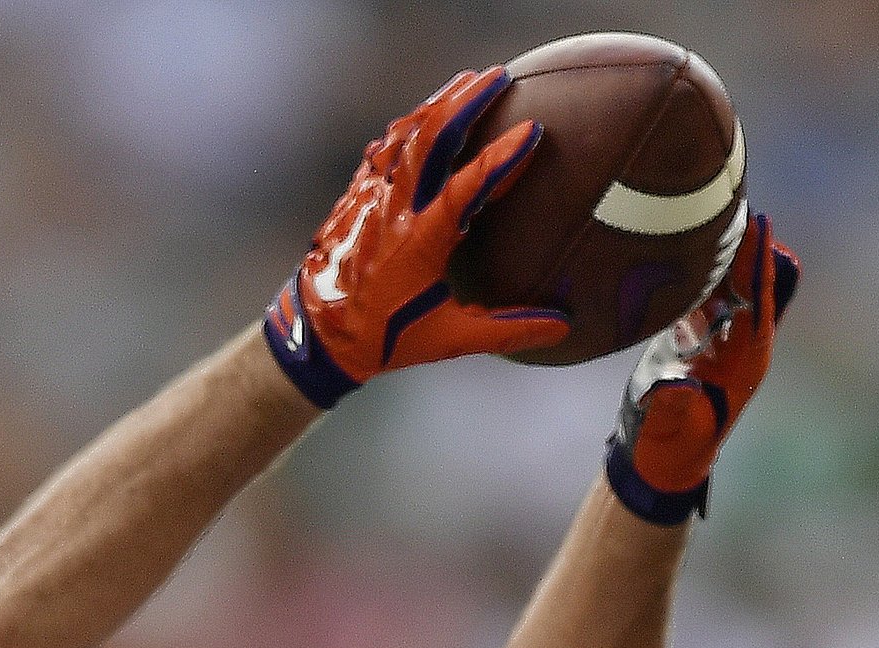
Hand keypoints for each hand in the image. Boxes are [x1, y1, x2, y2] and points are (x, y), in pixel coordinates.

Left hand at [262, 69, 569, 408]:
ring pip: (406, 134)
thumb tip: (561, 328)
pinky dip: (412, 124)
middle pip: (430, 139)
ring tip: (471, 81)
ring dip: (439, 104)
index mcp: (419, 242)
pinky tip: (429, 113)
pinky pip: (386, 147)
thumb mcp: (449, 340)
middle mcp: (393, 210)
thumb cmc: (384, 339)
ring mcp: (371, 196)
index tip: (531, 130)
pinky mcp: (358, 194)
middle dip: (466, 102)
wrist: (317, 335)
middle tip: (500, 77)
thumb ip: (506, 331)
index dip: (500, 158)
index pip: (465, 187)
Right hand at [604, 214, 798, 523]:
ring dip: (720, 249)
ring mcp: (720, 336)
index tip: (760, 222)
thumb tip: (675, 388)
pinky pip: (705, 290)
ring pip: (729, 281)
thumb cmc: (667, 448)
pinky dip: (697, 265)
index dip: (760, 262)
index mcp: (746, 360)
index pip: (760, 300)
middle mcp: (741, 342)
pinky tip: (682, 237)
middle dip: (744, 243)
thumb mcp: (667, 430)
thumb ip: (670, 408)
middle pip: (750, 282)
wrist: (658, 459)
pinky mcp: (697, 334)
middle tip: (732, 198)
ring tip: (707, 206)